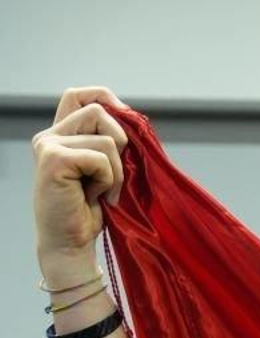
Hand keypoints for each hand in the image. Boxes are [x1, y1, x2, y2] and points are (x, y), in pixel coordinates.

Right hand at [32, 87, 129, 275]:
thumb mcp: (106, 169)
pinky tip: (94, 196)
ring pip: (107, 139)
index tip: (125, 116)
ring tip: (102, 191)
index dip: (105, 97)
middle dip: (121, 143)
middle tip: (114, 175)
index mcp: (60, 135)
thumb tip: (133, 118)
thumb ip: (111, 142)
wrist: (72, 243)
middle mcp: (50, 136)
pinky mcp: (54, 159)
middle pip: (99, 112)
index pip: (79, 95)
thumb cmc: (92, 210)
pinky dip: (109, 180)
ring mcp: (49, 146)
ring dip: (117, 170)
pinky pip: (102, 158)